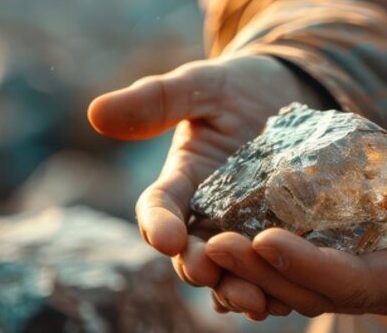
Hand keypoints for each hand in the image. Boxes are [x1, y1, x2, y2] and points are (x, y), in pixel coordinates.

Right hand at [88, 55, 322, 297]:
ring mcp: (244, 233)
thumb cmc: (236, 88)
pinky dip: (278, 288)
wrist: (289, 96)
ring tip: (254, 300)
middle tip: (208, 274)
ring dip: (238, 290)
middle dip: (197, 267)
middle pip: (192, 254)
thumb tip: (96, 112)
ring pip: (233, 273)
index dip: (158, 224)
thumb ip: (155, 100)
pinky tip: (290, 298)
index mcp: (180, 184)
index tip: (164, 237)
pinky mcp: (284, 240)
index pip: (157, 209)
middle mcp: (206, 218)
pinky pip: (275, 273)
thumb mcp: (199, 85)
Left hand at [205, 117, 386, 316]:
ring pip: (307, 281)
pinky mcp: (364, 247)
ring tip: (209, 242)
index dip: (310, 267)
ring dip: (258, 268)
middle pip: (320, 291)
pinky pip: (311, 257)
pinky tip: (232, 226)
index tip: (264, 241)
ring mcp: (378, 269)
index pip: (360, 283)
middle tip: (216, 246)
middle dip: (266, 273)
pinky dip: (272, 249)